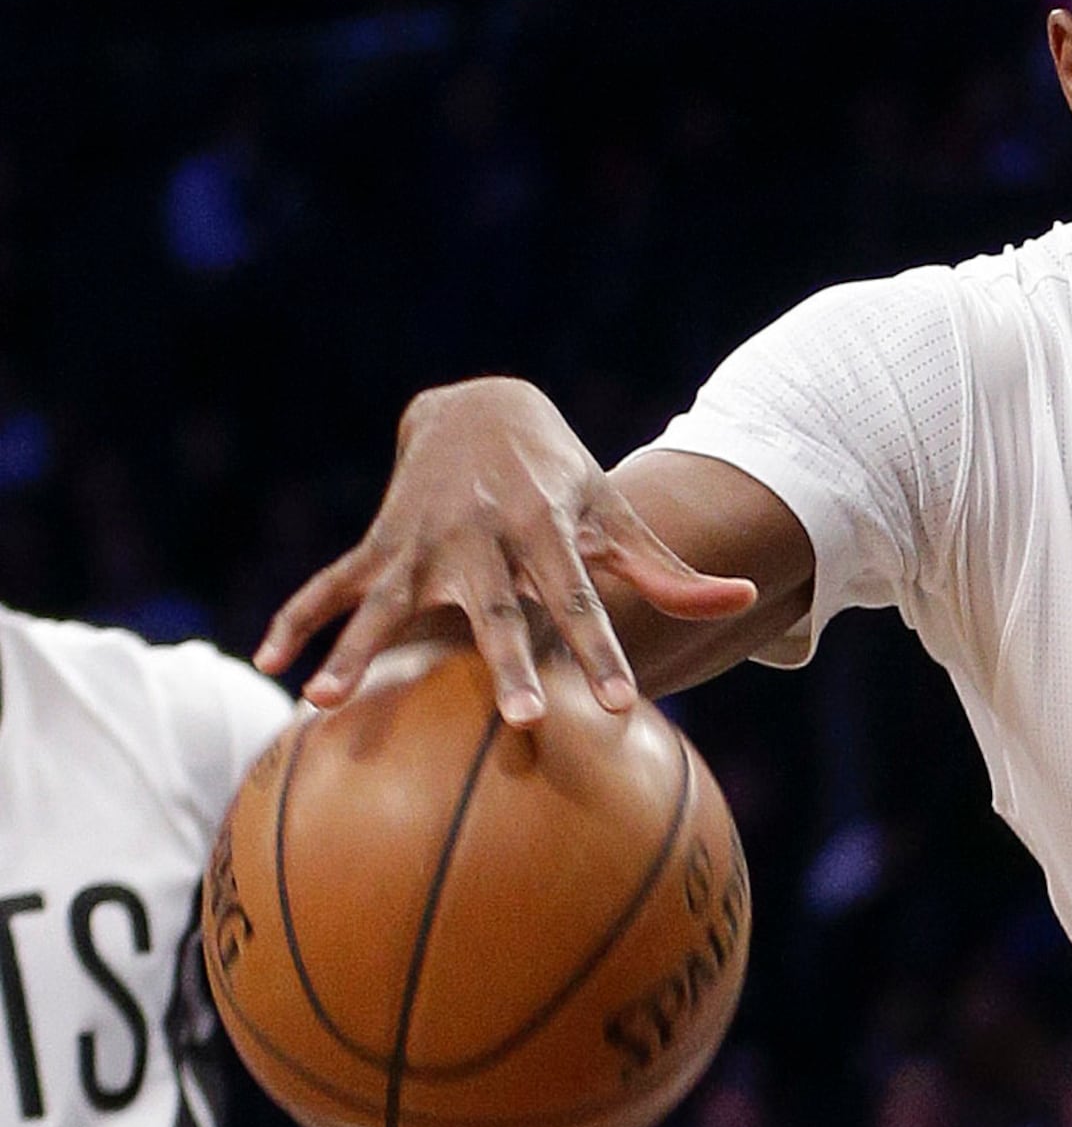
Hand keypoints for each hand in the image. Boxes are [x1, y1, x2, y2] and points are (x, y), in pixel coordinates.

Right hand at [258, 377, 757, 722]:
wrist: (479, 405)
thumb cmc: (561, 475)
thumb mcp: (612, 512)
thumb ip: (668, 570)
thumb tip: (745, 600)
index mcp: (545, 531)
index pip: (581, 601)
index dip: (603, 651)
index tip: (622, 706)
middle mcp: (480, 538)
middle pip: (495, 611)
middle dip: (508, 664)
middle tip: (523, 721)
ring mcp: (421, 542)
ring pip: (387, 602)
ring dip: (356, 649)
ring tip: (325, 701)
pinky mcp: (378, 544)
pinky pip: (331, 585)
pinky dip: (298, 620)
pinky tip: (271, 663)